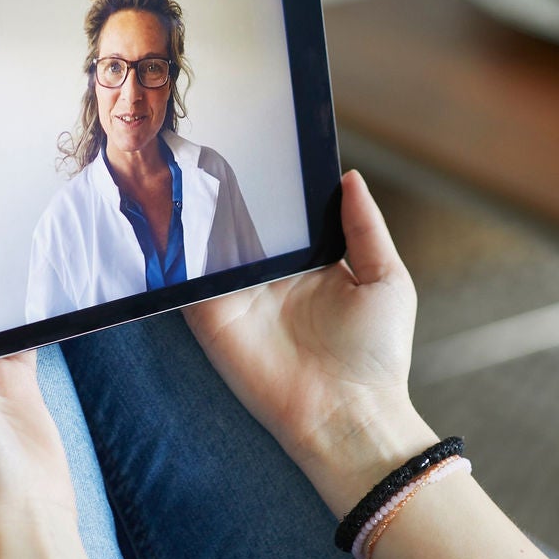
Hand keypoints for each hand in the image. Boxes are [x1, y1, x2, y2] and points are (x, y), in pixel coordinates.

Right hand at [183, 169, 436, 514]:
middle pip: (243, 225)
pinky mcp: (212, 319)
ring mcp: (238, 297)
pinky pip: (188, 279)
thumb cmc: (377, 355)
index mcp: (311, 265)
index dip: (276, 186)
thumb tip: (349, 177)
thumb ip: (366, 227)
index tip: (265, 142)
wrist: (347, 416)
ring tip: (185, 171)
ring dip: (197, 217)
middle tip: (216, 145)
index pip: (286, 217)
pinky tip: (172, 219)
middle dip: (229, 193)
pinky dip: (177, 253)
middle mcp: (271, 278)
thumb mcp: (387, 279)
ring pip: (210, 245)